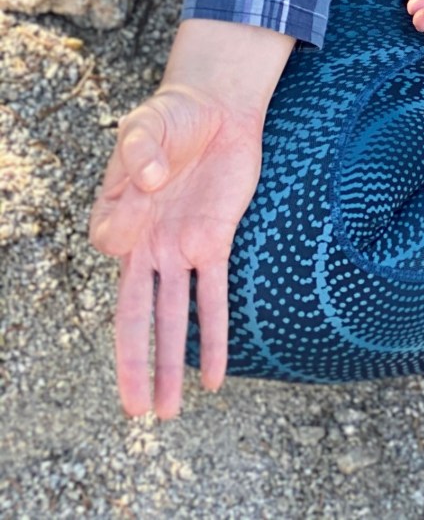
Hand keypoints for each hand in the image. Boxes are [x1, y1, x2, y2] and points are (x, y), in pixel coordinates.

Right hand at [88, 20, 292, 416]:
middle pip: (134, 314)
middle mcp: (146, 244)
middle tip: (134, 411)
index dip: (120, 235)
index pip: (109, 246)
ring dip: (171, 363)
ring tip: (167, 413)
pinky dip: (216, 335)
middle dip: (134, 364)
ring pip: (172, 316)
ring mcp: (180, 248)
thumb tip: (148, 182)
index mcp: (118, 216)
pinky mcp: (216, 242)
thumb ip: (141, 148)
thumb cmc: (173, 116)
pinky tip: (216, 376)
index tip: (135, 210)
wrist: (217, 108)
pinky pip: (215, 296)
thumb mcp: (147, 122)